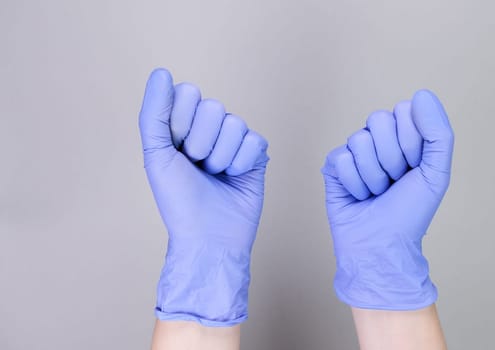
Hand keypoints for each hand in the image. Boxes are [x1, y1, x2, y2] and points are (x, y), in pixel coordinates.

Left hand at [139, 68, 268, 325]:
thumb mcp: (156, 154)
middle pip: (214, 107)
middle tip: (197, 167)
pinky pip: (255, 141)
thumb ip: (154, 112)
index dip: (181, 124)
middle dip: (202, 144)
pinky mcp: (257, 155)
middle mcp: (210, 128)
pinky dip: (242, 164)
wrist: (208, 237)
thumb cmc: (178, 200)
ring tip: (215, 176)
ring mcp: (235, 141)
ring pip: (236, 125)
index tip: (176, 151)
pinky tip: (235, 179)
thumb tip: (161, 72)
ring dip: (222, 158)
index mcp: (184, 124)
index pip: (189, 94)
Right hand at [322, 90, 453, 309]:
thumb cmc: (410, 213)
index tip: (414, 167)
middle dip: (391, 158)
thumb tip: (421, 94)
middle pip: (378, 120)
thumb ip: (438, 132)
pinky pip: (341, 158)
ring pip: (359, 140)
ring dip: (373, 176)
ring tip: (377, 192)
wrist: (382, 245)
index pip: (403, 110)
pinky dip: (355, 184)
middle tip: (394, 181)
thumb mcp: (436, 173)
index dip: (411, 142)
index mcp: (405, 136)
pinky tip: (359, 196)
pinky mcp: (334, 166)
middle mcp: (378, 140)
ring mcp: (355, 152)